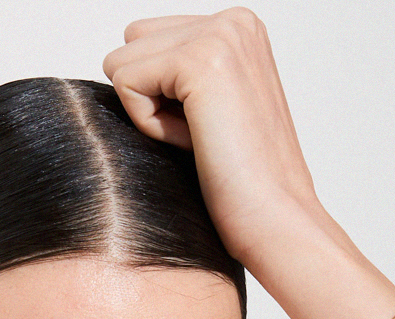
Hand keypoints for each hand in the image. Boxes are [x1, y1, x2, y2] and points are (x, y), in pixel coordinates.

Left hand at [102, 10, 324, 273]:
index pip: (147, 40)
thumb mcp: (212, 113)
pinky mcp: (199, 59)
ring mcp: (219, 34)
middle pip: (131, 45)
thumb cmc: (244, 188)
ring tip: (202, 141)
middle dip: (151, 99)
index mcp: (237, 29)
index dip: (162, 98)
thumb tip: (119, 66)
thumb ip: (178, 78)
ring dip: (151, 115)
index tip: (210, 131)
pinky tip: (195, 144)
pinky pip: (126, 83)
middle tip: (203, 138)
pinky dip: (150, 125)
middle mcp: (232, 20)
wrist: (276, 222)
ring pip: (123, 63)